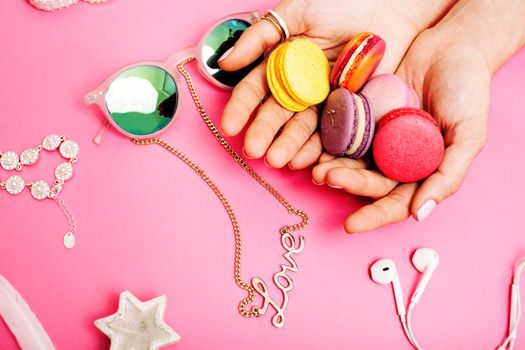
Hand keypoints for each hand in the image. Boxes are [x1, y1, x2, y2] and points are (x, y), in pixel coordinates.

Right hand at [220, 0, 451, 168]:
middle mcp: (301, 88)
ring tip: (278, 161)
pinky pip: (334, 131)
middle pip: (278, 114)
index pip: (256, 90)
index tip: (230, 127)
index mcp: (283, 65)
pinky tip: (307, 160)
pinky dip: (321, 148)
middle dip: (264, 133)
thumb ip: (260, 37)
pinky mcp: (351, 110)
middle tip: (253, 151)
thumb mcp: (297, 12)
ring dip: (289, 146)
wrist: (393, 5)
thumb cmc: (343, 2)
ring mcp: (325, 101)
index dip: (242, 108)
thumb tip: (225, 63)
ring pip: (303, 128)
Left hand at [313, 6, 494, 232]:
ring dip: (333, 166)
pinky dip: (329, 141)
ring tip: (316, 168)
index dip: (374, 215)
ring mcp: (378, 138)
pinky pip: (344, 132)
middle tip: (327, 178)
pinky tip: (314, 146)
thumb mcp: (468, 134)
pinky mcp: (363, 115)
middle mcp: (396, 160)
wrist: (451, 46)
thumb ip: (448, 174)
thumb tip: (420, 214)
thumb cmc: (468, 90)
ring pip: (351, 160)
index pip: (395, 202)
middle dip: (348, 183)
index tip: (350, 225)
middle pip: (368, 181)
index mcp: (421, 171)